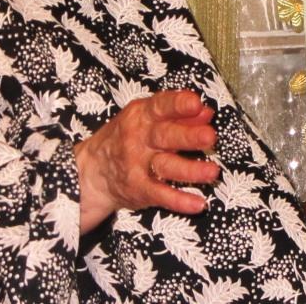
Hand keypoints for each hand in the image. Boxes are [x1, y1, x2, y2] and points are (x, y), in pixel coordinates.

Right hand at [74, 90, 219, 233]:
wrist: (92, 171)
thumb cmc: (128, 138)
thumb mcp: (147, 119)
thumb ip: (179, 115)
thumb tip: (206, 112)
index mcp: (142, 115)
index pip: (161, 106)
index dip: (178, 104)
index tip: (196, 103)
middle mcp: (139, 138)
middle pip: (165, 136)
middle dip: (188, 136)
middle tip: (210, 137)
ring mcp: (137, 165)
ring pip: (166, 166)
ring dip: (190, 170)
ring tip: (212, 172)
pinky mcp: (138, 189)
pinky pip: (160, 195)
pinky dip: (179, 201)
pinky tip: (198, 203)